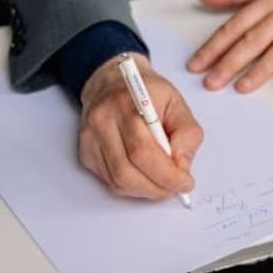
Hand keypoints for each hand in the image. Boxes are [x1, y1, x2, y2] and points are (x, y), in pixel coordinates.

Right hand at [78, 54, 203, 199]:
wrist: (114, 81)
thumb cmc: (147, 92)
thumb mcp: (178, 104)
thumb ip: (187, 134)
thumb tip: (182, 167)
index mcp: (127, 104)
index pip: (143, 151)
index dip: (166, 175)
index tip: (185, 183)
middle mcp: (103, 121)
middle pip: (127, 172)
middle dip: (157, 188)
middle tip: (175, 188)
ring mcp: (90, 138)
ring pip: (117, 181)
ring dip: (145, 190)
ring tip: (162, 183)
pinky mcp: (85, 152)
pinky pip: (110, 181)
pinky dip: (132, 186)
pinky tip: (145, 176)